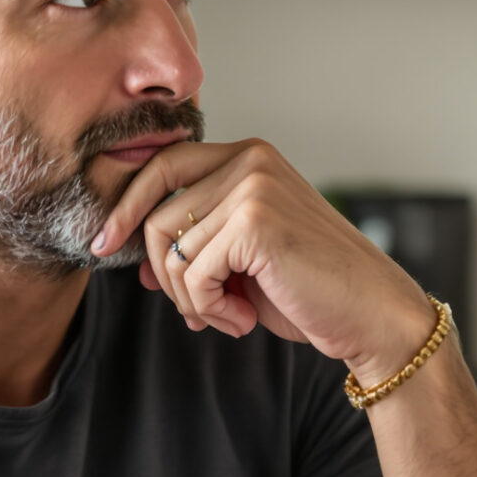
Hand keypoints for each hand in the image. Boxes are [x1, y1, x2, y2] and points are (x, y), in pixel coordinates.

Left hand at [89, 139, 436, 381]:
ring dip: (190, 299)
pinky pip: (194, 273)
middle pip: (158, 213)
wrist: (372, 315)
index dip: (126, 207)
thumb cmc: (310, 290)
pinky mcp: (256, 222)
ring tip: (226, 317)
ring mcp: (253, 187)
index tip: (104, 244)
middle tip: (191, 309)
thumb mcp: (243, 254)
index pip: (162, 167)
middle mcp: (250, 160)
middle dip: (160, 271)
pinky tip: (241, 320)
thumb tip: (127, 246)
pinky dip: (209, 308)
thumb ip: (195, 238)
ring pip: (172, 249)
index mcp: (249, 156)